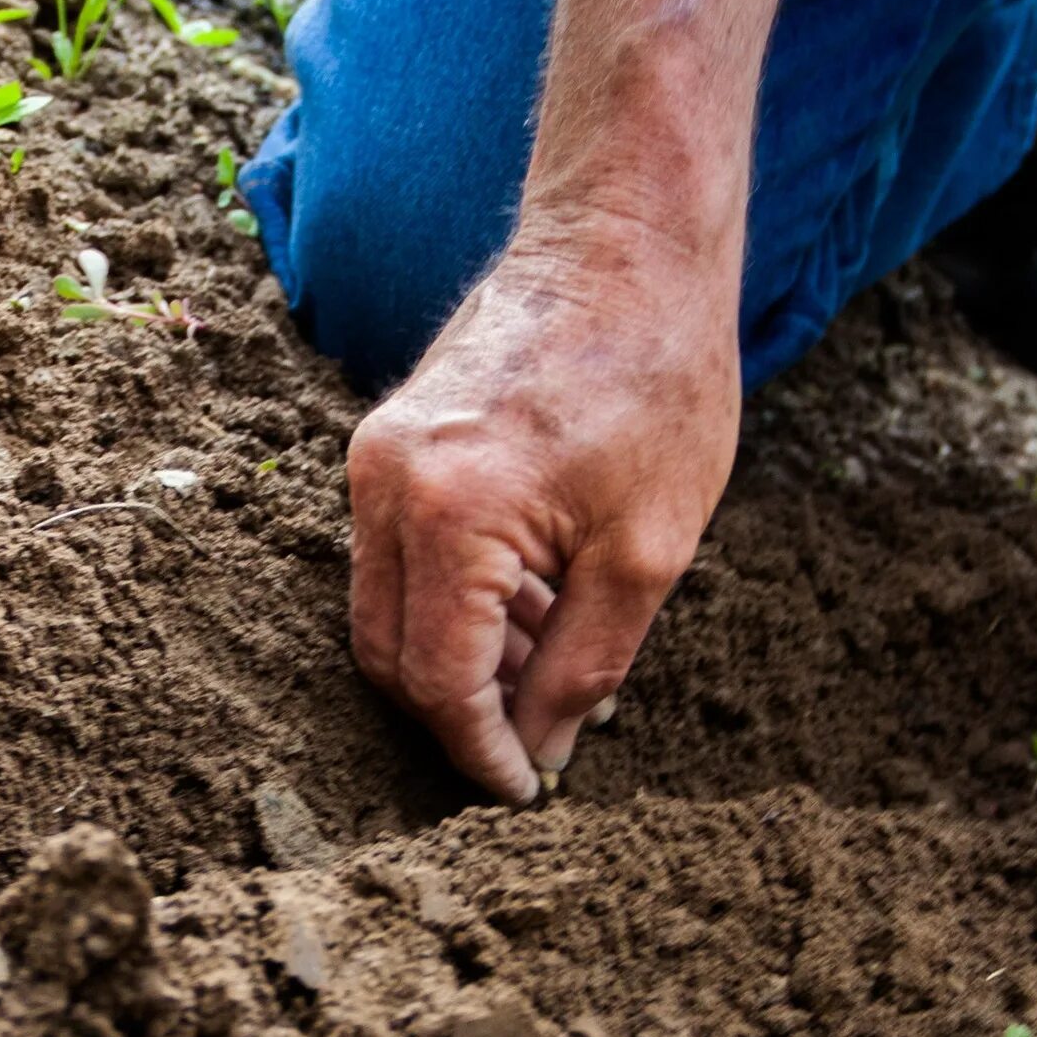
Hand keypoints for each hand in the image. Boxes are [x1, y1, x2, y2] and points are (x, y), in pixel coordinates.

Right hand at [346, 220, 740, 802]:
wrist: (628, 243)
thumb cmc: (658, 379)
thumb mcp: (649, 550)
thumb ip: (584, 666)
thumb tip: (541, 753)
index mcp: (448, 513)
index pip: (436, 682)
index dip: (480, 753)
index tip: (527, 793)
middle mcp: (386, 482)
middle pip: (391, 654)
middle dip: (461, 713)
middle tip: (541, 742)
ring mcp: (377, 453)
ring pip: (390, 607)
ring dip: (463, 655)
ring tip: (558, 664)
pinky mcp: (391, 436)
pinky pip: (401, 552)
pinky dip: (458, 597)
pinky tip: (539, 603)